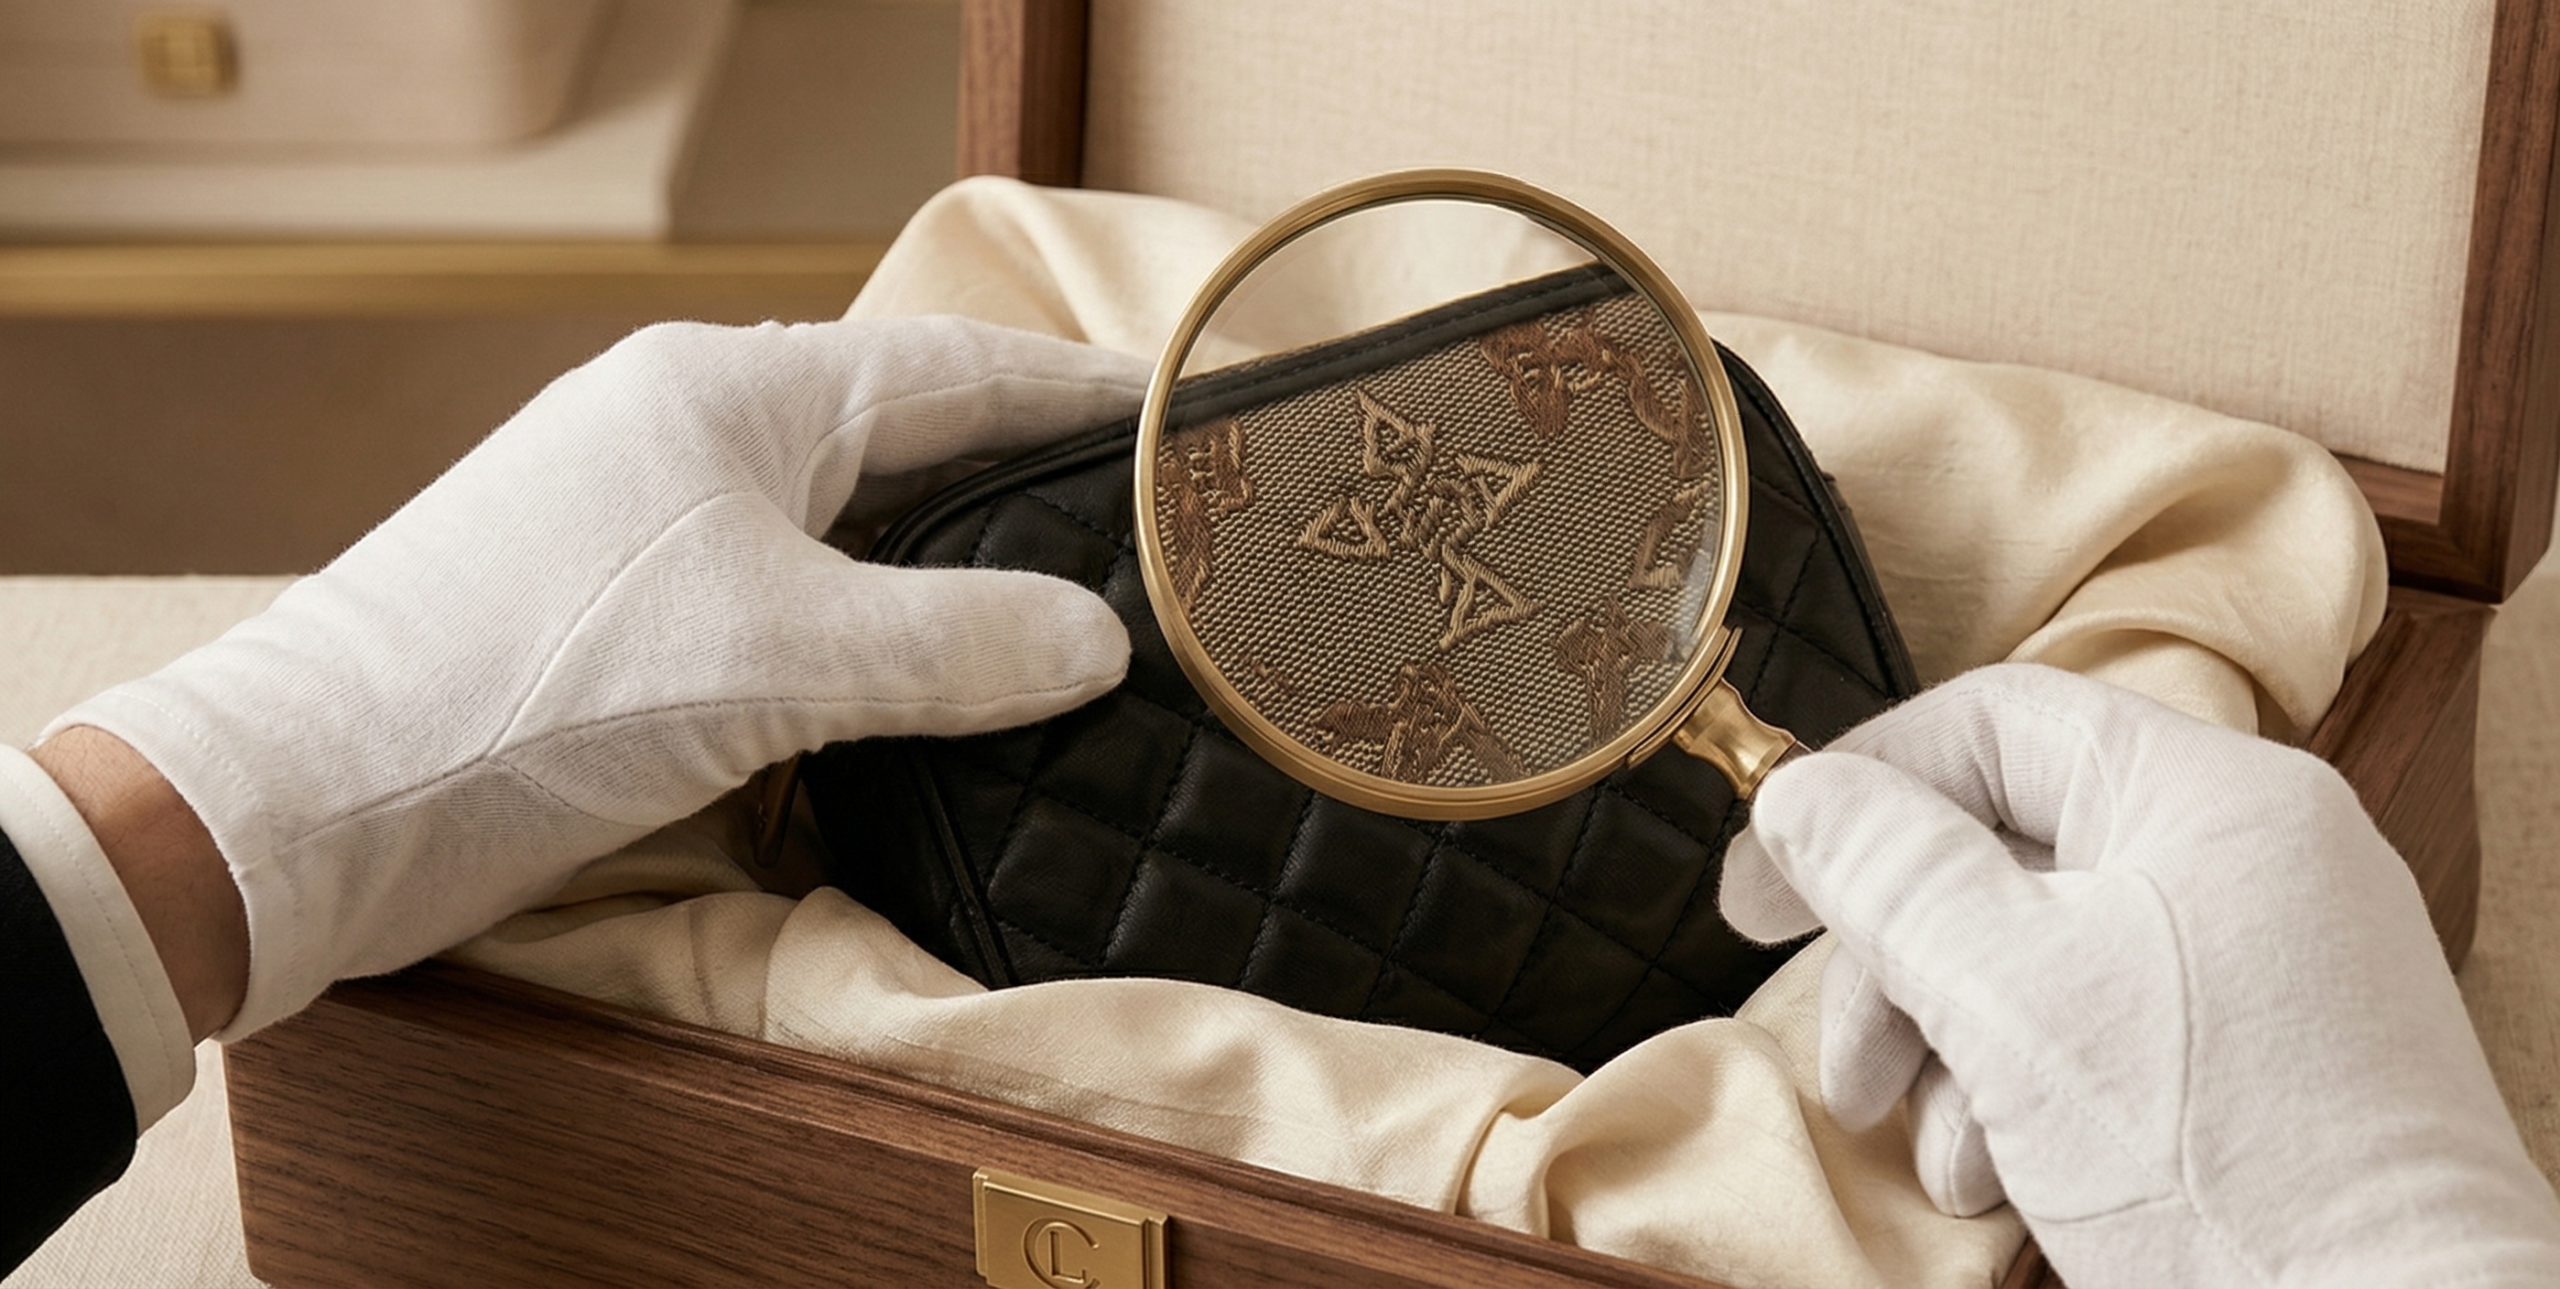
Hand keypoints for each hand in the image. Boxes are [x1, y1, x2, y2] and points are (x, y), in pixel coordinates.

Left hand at [50, 317, 1147, 1037]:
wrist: (311, 805)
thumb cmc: (537, 690)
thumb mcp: (782, 657)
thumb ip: (959, 642)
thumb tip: (1098, 641)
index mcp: (733, 393)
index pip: (956, 371)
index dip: (1081, 394)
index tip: (1187, 417)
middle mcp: (692, 437)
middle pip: (905, 446)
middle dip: (1026, 488)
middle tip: (1151, 537)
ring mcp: (649, 528)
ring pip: (847, 536)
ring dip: (948, 577)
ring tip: (1067, 615)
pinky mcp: (619, 622)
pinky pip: (791, 608)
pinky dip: (872, 642)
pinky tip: (925, 691)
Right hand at [1721, 664, 2559, 1286]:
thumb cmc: (2228, 1172)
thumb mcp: (2008, 1000)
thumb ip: (1890, 873)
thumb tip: (1801, 789)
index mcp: (2212, 795)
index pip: (1992, 721)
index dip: (1856, 789)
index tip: (1764, 889)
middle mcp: (2256, 856)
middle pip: (2010, 851)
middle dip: (1903, 965)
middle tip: (1849, 1065)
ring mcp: (2275, 958)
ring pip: (2048, 953)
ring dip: (1956, 1049)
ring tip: (1936, 1152)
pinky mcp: (2273, 1056)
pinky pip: (2111, 1027)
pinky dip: (2033, 1092)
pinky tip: (2006, 1177)